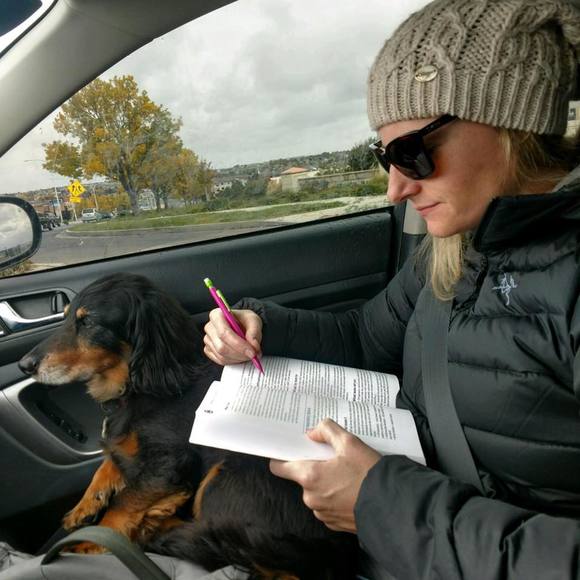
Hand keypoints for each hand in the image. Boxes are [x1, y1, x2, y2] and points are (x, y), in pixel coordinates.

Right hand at [203, 308, 262, 365]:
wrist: (241, 326)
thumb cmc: (244, 321)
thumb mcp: (254, 320)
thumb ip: (254, 332)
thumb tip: (253, 345)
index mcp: (217, 315)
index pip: (224, 333)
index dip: (238, 344)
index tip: (252, 351)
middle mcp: (210, 327)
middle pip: (222, 347)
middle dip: (240, 354)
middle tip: (254, 354)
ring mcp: (208, 340)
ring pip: (222, 356)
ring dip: (238, 358)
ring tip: (249, 354)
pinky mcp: (209, 350)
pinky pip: (220, 360)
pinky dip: (233, 361)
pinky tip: (240, 355)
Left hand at [270, 418, 380, 532]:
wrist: (391, 506)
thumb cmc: (369, 474)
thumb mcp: (350, 443)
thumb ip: (327, 431)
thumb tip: (313, 433)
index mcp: (310, 477)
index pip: (279, 467)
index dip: (283, 457)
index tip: (293, 450)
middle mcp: (311, 497)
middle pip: (303, 477)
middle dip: (315, 467)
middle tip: (333, 458)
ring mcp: (322, 513)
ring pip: (316, 492)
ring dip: (326, 483)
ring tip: (347, 474)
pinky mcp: (334, 523)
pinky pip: (328, 505)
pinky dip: (335, 496)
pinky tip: (351, 489)